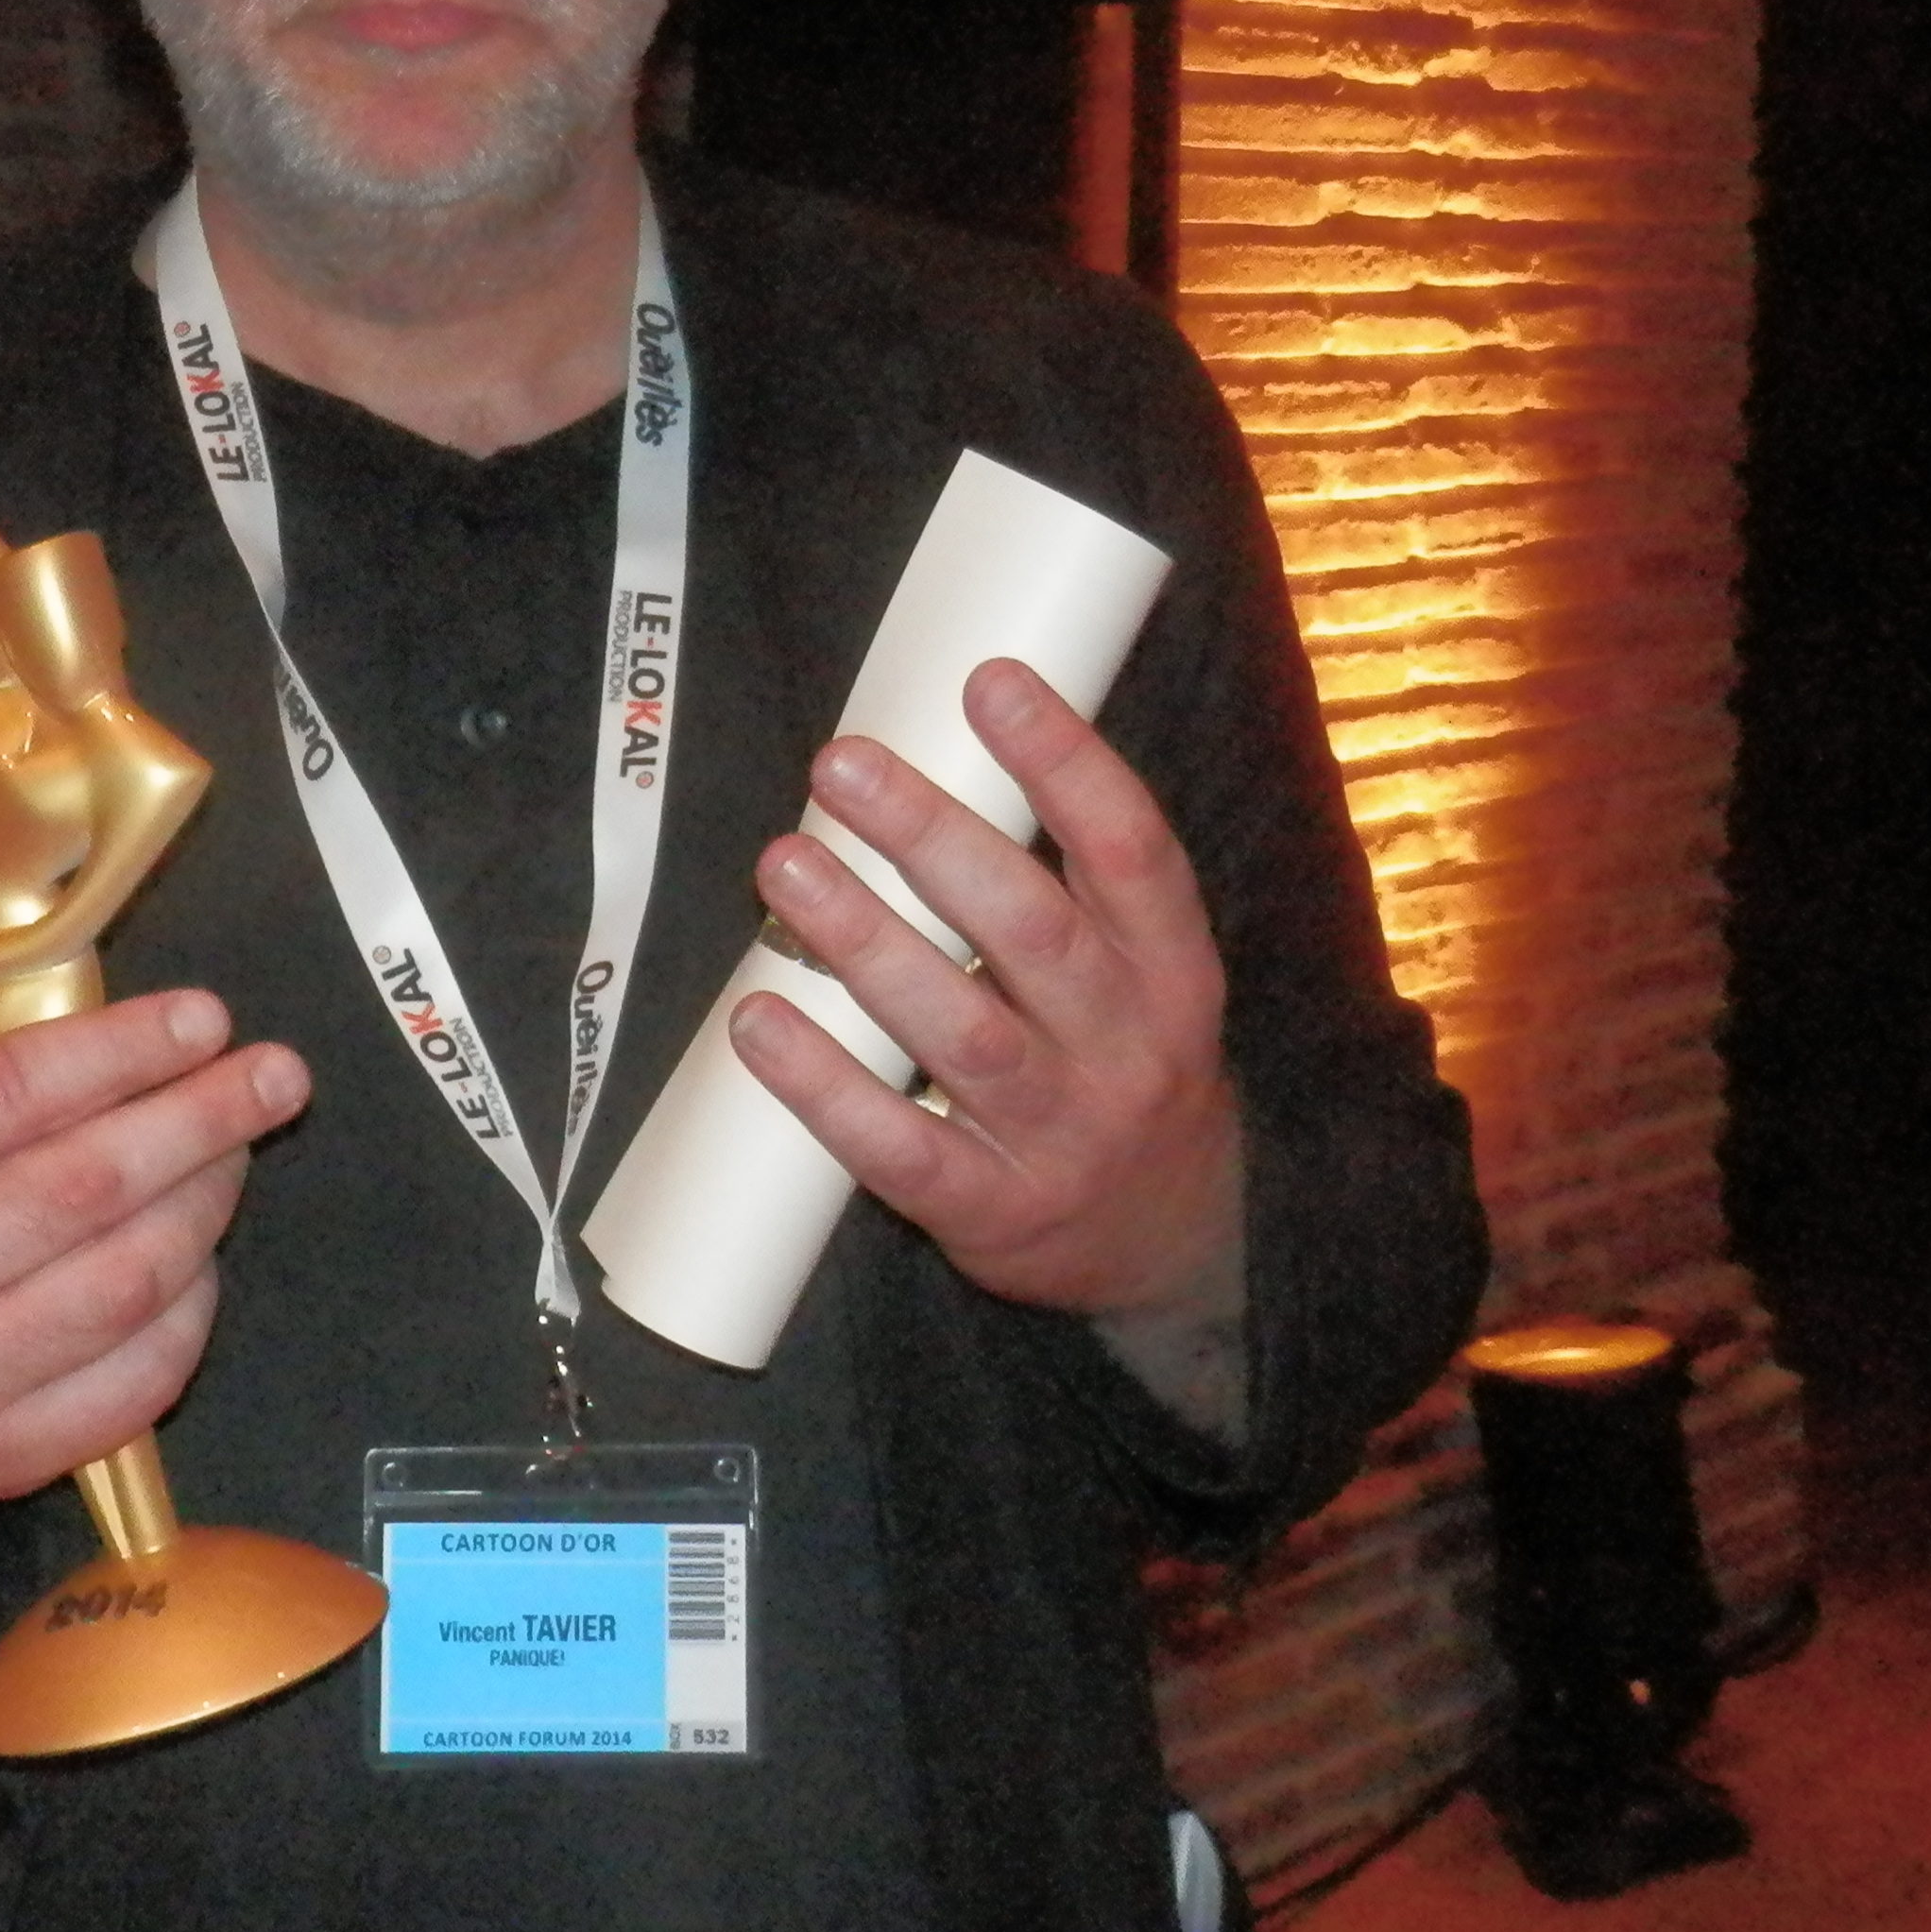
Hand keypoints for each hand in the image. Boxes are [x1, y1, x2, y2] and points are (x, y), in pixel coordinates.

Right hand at [0, 989, 305, 1521]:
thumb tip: (117, 1016)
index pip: (12, 1092)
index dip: (125, 1048)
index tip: (206, 1017)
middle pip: (90, 1186)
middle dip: (204, 1119)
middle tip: (276, 1075)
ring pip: (130, 1280)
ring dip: (207, 1205)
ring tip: (236, 1153)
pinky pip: (139, 1376)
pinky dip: (191, 1308)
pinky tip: (198, 1257)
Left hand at [731, 659, 1244, 1330]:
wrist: (1168, 1248)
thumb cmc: (1121, 1070)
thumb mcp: (1138, 976)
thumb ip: (1059, 884)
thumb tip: (936, 750)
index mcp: (1172, 971)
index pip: (1131, 851)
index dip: (1066, 762)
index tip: (989, 683)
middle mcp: (1127, 1048)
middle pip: (1030, 928)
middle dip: (932, 836)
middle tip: (843, 763)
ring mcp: (1060, 1135)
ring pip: (959, 1028)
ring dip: (864, 940)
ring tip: (785, 864)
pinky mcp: (992, 1209)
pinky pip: (900, 1147)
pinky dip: (825, 1086)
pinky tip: (758, 1024)